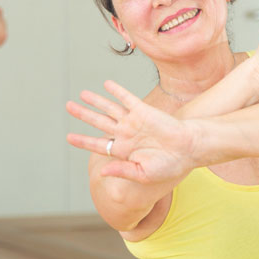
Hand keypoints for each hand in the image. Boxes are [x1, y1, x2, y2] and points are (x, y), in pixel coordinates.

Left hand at [66, 80, 199, 183]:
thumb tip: (102, 171)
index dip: (83, 140)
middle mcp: (127, 134)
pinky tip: (106, 84)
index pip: (99, 144)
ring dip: (96, 101)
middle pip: (100, 122)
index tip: (69, 137)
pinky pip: (127, 99)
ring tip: (82, 94)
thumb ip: (122, 171)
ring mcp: (135, 121)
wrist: (190, 149)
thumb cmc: (170, 165)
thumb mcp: (144, 174)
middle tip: (69, 106)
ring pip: (110, 108)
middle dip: (83, 114)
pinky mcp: (144, 111)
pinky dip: (117, 91)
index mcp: (125, 151)